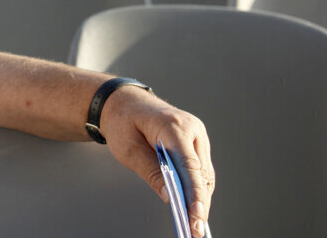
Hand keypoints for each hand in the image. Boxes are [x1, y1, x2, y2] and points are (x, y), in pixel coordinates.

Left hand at [100, 87, 214, 237]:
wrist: (123, 102)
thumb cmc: (122, 121)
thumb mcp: (128, 148)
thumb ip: (150, 171)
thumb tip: (171, 197)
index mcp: (173, 126)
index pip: (190, 165)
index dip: (195, 194)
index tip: (196, 215)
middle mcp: (191, 128)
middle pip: (201, 172)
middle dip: (199, 202)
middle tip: (193, 228)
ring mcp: (196, 134)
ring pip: (204, 172)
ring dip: (200, 197)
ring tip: (194, 222)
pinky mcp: (195, 141)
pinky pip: (200, 168)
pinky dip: (197, 186)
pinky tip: (192, 204)